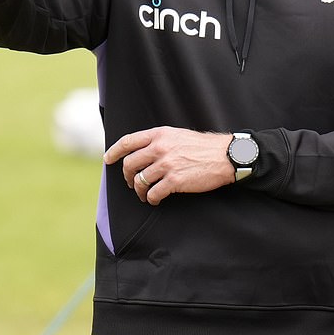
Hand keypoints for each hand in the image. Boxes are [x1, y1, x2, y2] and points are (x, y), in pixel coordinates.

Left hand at [103, 126, 234, 205]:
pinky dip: (151, 199)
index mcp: (159, 134)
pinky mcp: (174, 181)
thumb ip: (160, 141)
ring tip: (144, 194)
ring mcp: (166, 164)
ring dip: (139, 191)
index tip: (108, 159)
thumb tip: (143, 153)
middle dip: (128, 176)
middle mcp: (160, 147)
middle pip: (130, 164)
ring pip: (139, 181)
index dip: (114, 151)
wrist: (225, 156)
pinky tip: (155, 200)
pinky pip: (153, 193)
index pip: (128, 141)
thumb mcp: (178, 135)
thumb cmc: (203, 147)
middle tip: (132, 183)